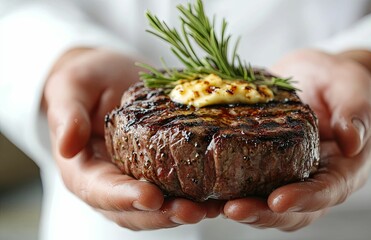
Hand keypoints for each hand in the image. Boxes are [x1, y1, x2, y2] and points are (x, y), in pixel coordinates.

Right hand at [43, 48, 222, 229]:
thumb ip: (67, 114)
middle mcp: (110, 183)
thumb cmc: (89, 81)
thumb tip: (65, 145)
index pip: (101, 191)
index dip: (125, 198)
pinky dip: (196, 199)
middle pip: (133, 212)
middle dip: (162, 214)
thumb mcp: (72, 87)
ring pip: (157, 210)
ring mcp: (135, 181)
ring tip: (211, 208)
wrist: (111, 77)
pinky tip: (218, 197)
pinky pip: (175, 193)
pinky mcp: (158, 173)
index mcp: (83, 169)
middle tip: (192, 211)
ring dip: (183, 213)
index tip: (151, 197)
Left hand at [223, 49, 370, 230]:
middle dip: (262, 213)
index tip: (278, 200)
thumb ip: (356, 111)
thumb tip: (352, 140)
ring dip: (238, 209)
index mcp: (341, 169)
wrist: (316, 79)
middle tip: (234, 209)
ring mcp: (284, 176)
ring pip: (263, 205)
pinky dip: (221, 194)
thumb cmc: (339, 83)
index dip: (304, 199)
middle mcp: (311, 180)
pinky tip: (200, 194)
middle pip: (290, 211)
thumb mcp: (354, 87)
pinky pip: (242, 186)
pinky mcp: (260, 167)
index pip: (326, 191)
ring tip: (209, 207)